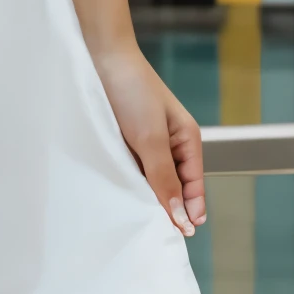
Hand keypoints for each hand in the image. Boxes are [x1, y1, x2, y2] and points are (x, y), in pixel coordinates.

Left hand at [92, 42, 205, 235]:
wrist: (100, 56)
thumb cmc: (132, 91)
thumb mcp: (151, 138)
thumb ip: (165, 179)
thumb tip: (182, 219)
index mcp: (187, 140)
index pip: (194, 186)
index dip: (189, 211)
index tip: (180, 236)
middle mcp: (169, 143)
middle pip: (174, 186)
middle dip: (167, 208)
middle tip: (156, 235)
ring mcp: (146, 142)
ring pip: (151, 179)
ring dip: (145, 196)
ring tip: (138, 221)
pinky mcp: (124, 139)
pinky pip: (131, 168)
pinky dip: (129, 181)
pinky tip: (120, 196)